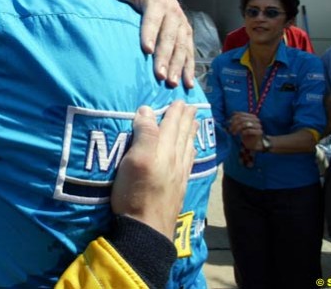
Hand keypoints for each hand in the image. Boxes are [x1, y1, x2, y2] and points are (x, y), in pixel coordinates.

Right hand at [111, 101, 197, 239]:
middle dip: (186, 120)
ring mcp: (178, 176)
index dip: (175, 113)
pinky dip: (190, 153)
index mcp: (164, 150)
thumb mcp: (135, 159)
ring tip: (194, 125)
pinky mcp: (177, 189)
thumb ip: (144, 134)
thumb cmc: (136, 193)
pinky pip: (187, 163)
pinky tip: (190, 154)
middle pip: (182, 136)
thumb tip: (147, 110)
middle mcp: (175, 161)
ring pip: (187, 149)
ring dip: (190, 134)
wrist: (146, 229)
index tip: (181, 101)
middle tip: (191, 108)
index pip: (171, 126)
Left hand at [113, 0, 194, 87]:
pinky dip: (189, 70)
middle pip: (169, 39)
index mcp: (158, 4)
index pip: (153, 20)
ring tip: (172, 83)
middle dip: (164, 58)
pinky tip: (188, 84)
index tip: (146, 50)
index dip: (150, 34)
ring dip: (178, 67)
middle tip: (159, 75)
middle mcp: (174, 16)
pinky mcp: (188, 37)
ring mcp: (183, 27)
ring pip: (182, 49)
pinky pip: (190, 54)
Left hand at [229, 111, 263, 149]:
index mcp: (251, 116)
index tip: (228, 123)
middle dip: (234, 124)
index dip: (233, 118)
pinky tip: (241, 134)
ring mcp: (258, 125)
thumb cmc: (246, 133)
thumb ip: (236, 120)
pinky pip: (249, 130)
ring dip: (237, 128)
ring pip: (244, 124)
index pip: (240, 114)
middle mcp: (256, 119)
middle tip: (230, 129)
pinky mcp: (259, 132)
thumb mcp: (240, 125)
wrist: (252, 143)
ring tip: (233, 133)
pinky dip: (243, 132)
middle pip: (241, 119)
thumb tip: (229, 118)